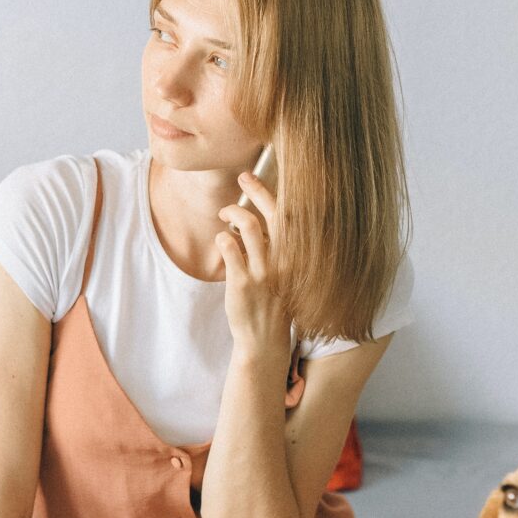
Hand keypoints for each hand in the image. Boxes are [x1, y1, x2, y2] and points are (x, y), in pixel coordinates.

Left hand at [215, 169, 294, 370]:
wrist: (265, 339)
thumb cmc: (274, 303)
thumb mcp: (285, 274)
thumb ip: (277, 249)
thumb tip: (260, 220)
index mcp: (295, 256)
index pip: (288, 214)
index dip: (268, 191)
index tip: (252, 177)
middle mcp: (283, 260)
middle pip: (269, 213)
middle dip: (254, 190)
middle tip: (241, 180)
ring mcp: (262, 270)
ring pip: (247, 225)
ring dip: (232, 213)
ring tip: (225, 217)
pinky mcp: (241, 281)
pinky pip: (228, 245)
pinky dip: (222, 237)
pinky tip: (222, 242)